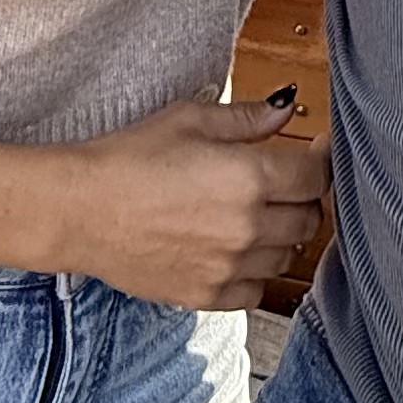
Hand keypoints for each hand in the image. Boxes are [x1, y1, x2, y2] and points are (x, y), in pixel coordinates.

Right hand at [54, 95, 330, 307]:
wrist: (80, 210)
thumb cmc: (128, 157)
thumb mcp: (189, 119)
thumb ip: (247, 118)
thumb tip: (287, 108)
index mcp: (250, 177)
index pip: (315, 176)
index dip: (321, 160)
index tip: (317, 152)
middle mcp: (248, 227)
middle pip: (309, 218)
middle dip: (302, 198)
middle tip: (282, 183)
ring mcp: (230, 266)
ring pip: (287, 257)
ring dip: (281, 236)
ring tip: (253, 216)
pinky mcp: (208, 294)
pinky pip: (256, 290)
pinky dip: (254, 272)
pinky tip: (233, 251)